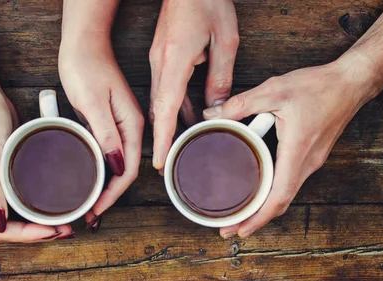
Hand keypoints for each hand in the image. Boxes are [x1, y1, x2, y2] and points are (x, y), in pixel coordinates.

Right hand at [0, 93, 72, 241]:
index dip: (25, 236)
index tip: (50, 231)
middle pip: (10, 228)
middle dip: (37, 233)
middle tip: (66, 229)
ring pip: (18, 217)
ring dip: (40, 223)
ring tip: (66, 221)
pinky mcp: (8, 177)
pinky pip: (24, 201)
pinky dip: (39, 207)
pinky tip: (57, 205)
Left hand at [59, 35, 143, 227]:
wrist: (83, 42)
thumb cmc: (86, 66)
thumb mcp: (93, 101)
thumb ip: (106, 134)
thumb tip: (118, 167)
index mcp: (132, 124)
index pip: (128, 171)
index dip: (113, 194)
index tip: (96, 209)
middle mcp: (130, 128)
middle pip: (125, 172)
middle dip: (109, 196)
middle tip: (90, 215)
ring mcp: (120, 125)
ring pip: (116, 165)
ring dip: (104, 186)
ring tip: (88, 204)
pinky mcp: (109, 122)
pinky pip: (108, 153)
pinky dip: (99, 170)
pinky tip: (89, 178)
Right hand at [150, 0, 238, 170]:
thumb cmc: (207, 0)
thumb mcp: (225, 40)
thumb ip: (220, 77)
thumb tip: (216, 109)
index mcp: (174, 60)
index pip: (165, 108)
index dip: (162, 137)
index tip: (159, 160)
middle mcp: (160, 63)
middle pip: (158, 109)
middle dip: (163, 137)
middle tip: (169, 162)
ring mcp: (158, 60)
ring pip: (160, 100)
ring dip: (169, 122)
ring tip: (180, 145)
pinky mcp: (162, 56)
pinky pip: (165, 88)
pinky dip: (173, 106)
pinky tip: (187, 116)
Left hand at [202, 61, 374, 238]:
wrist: (352, 82)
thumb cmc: (318, 86)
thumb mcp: (274, 90)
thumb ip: (241, 104)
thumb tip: (212, 116)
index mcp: (297, 152)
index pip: (278, 196)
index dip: (258, 218)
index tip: (240, 230)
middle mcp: (307, 163)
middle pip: (280, 202)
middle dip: (255, 219)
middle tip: (229, 228)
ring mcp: (312, 161)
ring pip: (285, 193)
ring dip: (263, 206)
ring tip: (239, 212)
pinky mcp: (312, 155)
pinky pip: (290, 180)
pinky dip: (272, 191)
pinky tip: (258, 188)